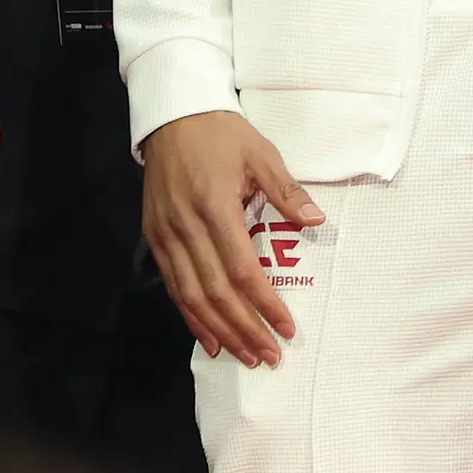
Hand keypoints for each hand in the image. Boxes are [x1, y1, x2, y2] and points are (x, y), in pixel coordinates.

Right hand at [140, 110, 315, 365]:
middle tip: (268, 356)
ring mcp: (166, 235)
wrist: (173, 117)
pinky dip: (190, 316)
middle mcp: (186, 228)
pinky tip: (209, 338)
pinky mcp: (155, 238)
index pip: (242, 269)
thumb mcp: (261, 154)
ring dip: (218, 330)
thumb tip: (317, 221)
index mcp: (215, 208)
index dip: (264, 303)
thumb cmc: (223, 135)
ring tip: (243, 356)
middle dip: (244, 328)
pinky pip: (173, 286)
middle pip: (215, 292)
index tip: (286, 328)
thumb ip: (285, 191)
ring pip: (190, 296)